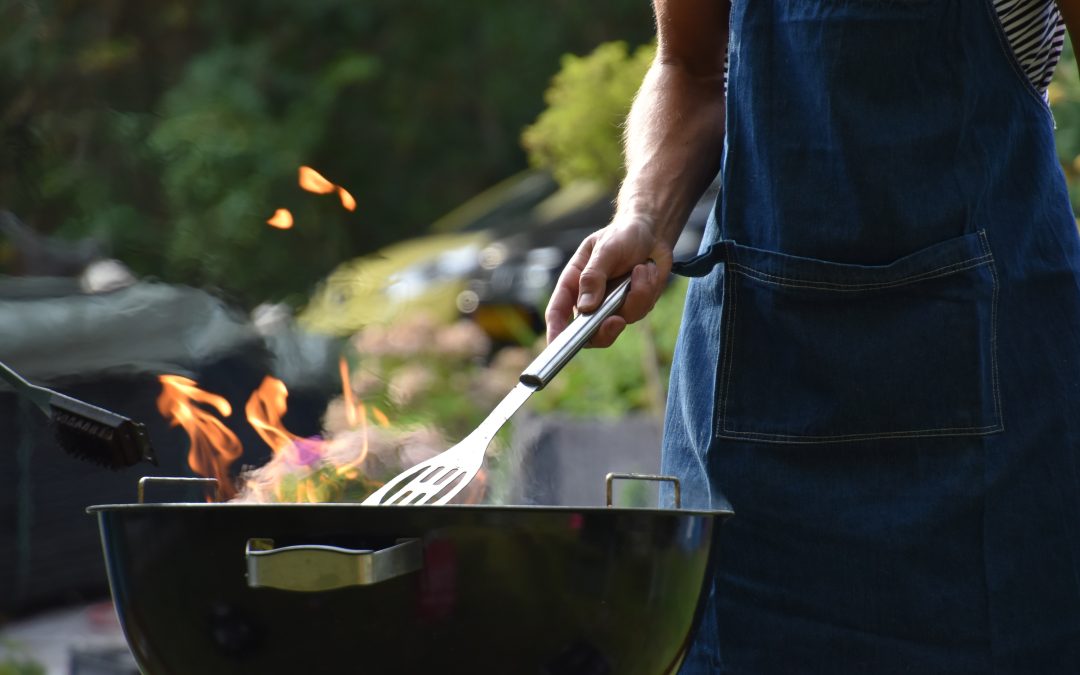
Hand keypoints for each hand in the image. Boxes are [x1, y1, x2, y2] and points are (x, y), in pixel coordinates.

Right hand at [545, 213, 673, 346]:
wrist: (652, 233)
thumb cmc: (622, 235)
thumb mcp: (605, 249)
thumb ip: (594, 277)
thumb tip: (586, 307)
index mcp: (573, 283)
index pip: (558, 312)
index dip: (555, 331)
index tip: (556, 346)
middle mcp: (590, 299)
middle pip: (588, 332)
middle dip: (604, 331)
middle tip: (616, 321)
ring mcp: (612, 306)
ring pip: (620, 321)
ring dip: (636, 295)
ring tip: (641, 268)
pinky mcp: (633, 306)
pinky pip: (640, 311)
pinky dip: (647, 290)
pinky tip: (647, 271)